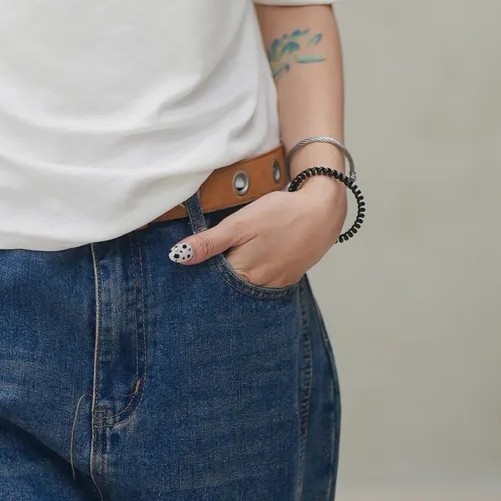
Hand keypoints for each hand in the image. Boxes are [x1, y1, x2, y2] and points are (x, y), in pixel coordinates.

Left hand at [168, 176, 347, 288]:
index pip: (210, 284)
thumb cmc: (280, 214)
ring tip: (224, 262)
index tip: (185, 268)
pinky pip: (262, 284)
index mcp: (243, 274)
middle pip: (228, 289)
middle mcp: (258, 286)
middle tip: (202, 265)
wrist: (322, 211)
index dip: (197, 275)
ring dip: (233, 279)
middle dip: (214, 281)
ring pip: (245, 288)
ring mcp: (274, 284)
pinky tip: (248, 263)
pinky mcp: (286, 278)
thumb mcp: (241, 223)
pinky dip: (252, 276)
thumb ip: (210, 242)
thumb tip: (178, 257)